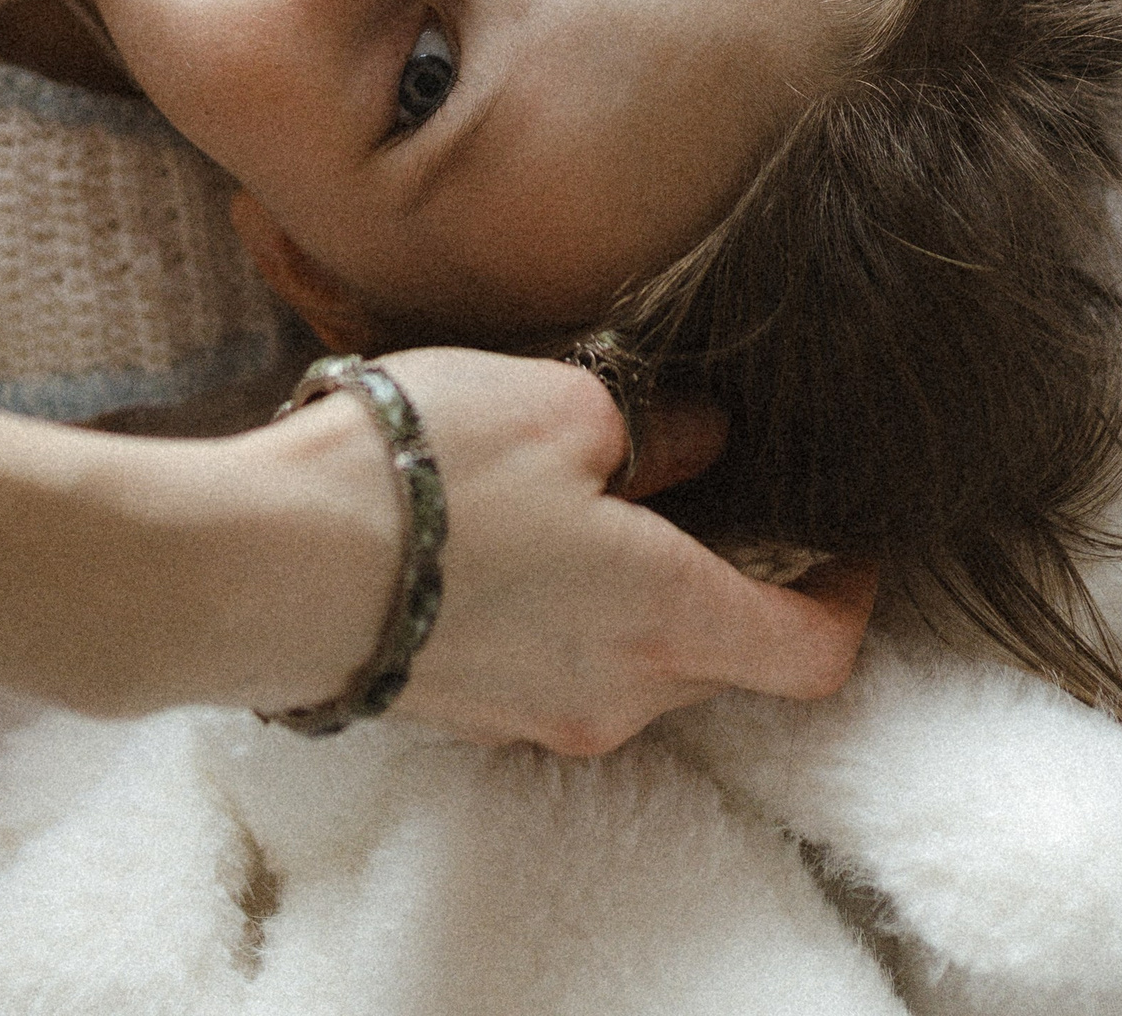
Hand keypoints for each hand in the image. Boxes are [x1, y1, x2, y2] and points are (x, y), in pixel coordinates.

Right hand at [205, 351, 873, 754]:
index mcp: (668, 619)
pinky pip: (561, 665)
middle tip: (731, 488)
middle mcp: (618, 694)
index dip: (851, 598)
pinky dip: (577, 608)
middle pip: (727, 660)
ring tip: (615, 493)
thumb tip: (704, 444)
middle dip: (747, 582)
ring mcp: (537, 716)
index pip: (810, 653)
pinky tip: (530, 530)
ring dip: (652, 592)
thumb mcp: (567, 405)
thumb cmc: (426, 473)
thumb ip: (659, 431)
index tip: (856, 542)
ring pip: (640, 663)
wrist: (265, 563)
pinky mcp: (470, 709)